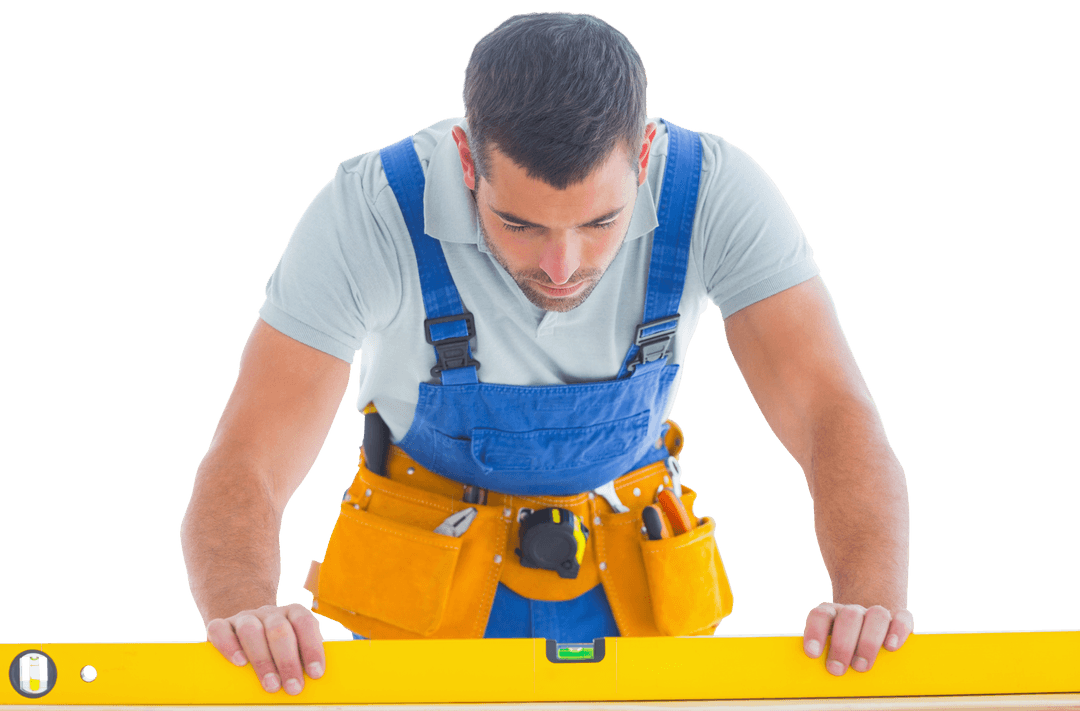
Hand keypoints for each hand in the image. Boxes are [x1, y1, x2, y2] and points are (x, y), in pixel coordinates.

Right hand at [206, 603, 325, 694]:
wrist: (244, 631)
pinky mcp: (221, 625)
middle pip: (279, 630)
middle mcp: (269, 613)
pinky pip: (220, 629)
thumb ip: (302, 660)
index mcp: (292, 613)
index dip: (312, 648)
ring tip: (270, 685)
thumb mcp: (294, 649)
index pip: (305, 623)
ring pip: (250, 630)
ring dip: (262, 659)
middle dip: (288, 661)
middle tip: (293, 688)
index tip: (316, 674)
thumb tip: (314, 686)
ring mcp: (244, 617)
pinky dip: (229, 646)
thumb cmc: (277, 649)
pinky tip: (239, 663)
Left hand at [802, 602, 913, 674]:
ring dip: (869, 642)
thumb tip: (817, 681)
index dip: (815, 632)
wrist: (870, 628)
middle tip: (837, 670)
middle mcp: (854, 611)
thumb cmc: (847, 647)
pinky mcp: (900, 618)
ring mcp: (876, 613)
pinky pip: (902, 618)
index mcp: (833, 615)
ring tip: (862, 667)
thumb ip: (825, 656)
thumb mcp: (831, 650)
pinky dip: (898, 631)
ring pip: (877, 615)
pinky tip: (891, 647)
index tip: (812, 654)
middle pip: (849, 617)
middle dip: (843, 645)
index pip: (821, 615)